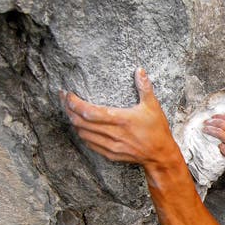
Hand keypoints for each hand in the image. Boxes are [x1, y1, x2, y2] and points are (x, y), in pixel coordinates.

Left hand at [60, 68, 178, 167]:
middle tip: (63, 99)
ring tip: (70, 111)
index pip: (90, 112)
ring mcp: (111, 145)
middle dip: (69, 110)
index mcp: (122, 120)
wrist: (161, 155)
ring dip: (74, 122)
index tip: (68, 94)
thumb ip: (144, 88)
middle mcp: (114, 134)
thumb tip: (140, 70)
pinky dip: (82, 134)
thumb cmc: (157, 130)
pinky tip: (81, 127)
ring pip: (83, 134)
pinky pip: (90, 144)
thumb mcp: (153, 107)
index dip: (75, 103)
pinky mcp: (111, 154)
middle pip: (81, 123)